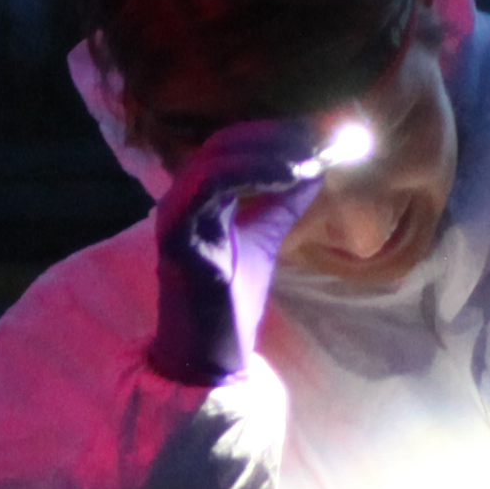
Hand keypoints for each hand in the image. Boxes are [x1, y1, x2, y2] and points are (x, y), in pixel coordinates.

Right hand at [144, 116, 334, 389]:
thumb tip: (313, 171)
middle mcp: (180, 199)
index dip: (271, 134)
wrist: (208, 354)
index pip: (228, 147)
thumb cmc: (230, 301)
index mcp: (198, 198)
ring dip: (264, 151)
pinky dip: (249, 174)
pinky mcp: (176, 234)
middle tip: (315, 141)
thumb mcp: (264, 241)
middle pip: (221, 143)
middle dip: (272, 136)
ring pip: (214, 159)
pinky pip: (208, 186)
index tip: (315, 137)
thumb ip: (282, 207)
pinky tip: (284, 179)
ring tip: (303, 160)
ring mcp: (174, 214)